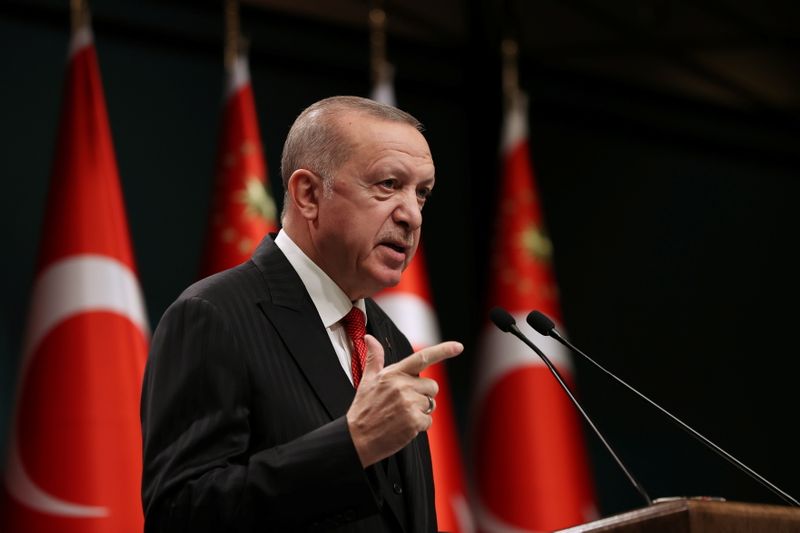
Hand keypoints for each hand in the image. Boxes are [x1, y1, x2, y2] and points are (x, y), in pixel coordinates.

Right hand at [346, 334, 462, 466]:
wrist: (357, 439)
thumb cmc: (363, 410)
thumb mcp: (367, 380)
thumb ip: (374, 358)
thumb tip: (370, 338)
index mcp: (393, 373)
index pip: (422, 357)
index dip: (443, 350)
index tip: (458, 347)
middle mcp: (403, 386)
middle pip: (432, 386)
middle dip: (424, 394)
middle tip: (404, 403)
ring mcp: (409, 404)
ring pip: (431, 404)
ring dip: (420, 411)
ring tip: (401, 415)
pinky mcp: (414, 421)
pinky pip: (429, 421)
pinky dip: (419, 426)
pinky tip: (403, 426)